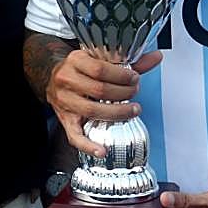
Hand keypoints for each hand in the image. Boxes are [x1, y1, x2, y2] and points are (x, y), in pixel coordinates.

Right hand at [46, 50, 162, 156]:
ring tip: (132, 111)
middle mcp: (67, 80)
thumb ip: (129, 60)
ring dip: (117, 113)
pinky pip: (74, 135)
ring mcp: (65, 101)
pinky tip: (102, 150)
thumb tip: (156, 57)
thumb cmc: (80, 68)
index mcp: (76, 60)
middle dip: (123, 93)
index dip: (121, 76)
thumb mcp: (100, 58)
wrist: (51, 76)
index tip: (134, 78)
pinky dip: (88, 145)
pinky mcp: (64, 119)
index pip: (100, 69)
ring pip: (91, 111)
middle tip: (135, 93)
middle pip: (99, 89)